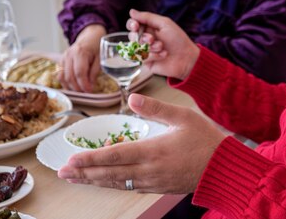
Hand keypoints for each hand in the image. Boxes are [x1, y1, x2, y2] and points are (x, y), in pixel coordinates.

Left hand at [57, 93, 226, 192]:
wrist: (223, 168)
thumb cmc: (205, 139)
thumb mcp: (183, 117)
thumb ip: (156, 108)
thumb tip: (131, 98)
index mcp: (154, 150)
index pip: (116, 155)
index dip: (92, 159)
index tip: (72, 159)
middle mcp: (150, 170)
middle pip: (110, 173)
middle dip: (84, 172)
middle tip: (63, 171)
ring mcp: (153, 181)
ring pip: (117, 182)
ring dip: (94, 180)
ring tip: (75, 178)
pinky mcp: (157, 187)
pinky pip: (128, 186)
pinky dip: (111, 184)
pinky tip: (102, 181)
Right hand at [59, 24, 105, 91]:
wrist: (89, 36)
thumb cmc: (96, 46)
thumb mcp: (100, 57)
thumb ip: (95, 71)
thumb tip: (90, 85)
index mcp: (80, 52)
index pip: (79, 72)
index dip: (84, 84)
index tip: (89, 91)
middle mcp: (69, 55)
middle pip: (69, 76)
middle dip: (77, 88)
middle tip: (85, 93)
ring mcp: (63, 58)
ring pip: (62, 77)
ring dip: (70, 87)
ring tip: (80, 91)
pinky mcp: (61, 61)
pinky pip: (60, 74)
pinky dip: (65, 83)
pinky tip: (73, 87)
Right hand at [126, 9, 199, 79]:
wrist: (186, 57)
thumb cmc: (178, 39)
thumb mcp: (164, 24)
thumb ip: (147, 17)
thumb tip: (131, 11)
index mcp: (150, 28)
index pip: (133, 24)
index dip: (132, 24)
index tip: (135, 26)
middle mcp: (146, 38)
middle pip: (132, 36)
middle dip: (142, 37)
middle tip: (152, 39)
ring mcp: (146, 50)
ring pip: (136, 47)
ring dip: (150, 47)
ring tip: (162, 47)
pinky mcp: (147, 61)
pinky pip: (142, 58)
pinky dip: (153, 55)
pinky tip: (163, 55)